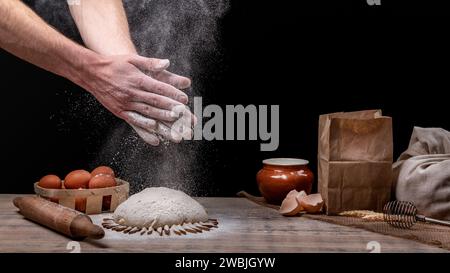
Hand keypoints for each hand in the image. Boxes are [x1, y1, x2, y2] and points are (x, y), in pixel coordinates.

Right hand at [78, 54, 193, 144]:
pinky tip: (156, 134)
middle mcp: (132, 93)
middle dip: (172, 110)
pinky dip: (146, 128)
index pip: (159, 88)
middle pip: (156, 103)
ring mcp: (126, 104)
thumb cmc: (114, 64)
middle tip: (185, 117)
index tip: (184, 100)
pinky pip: (135, 121)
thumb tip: (166, 63)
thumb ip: (150, 63)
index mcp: (137, 80)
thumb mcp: (132, 59)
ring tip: (176, 127)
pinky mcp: (120, 112)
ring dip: (163, 121)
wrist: (91, 73)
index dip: (172, 95)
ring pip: (148, 114)